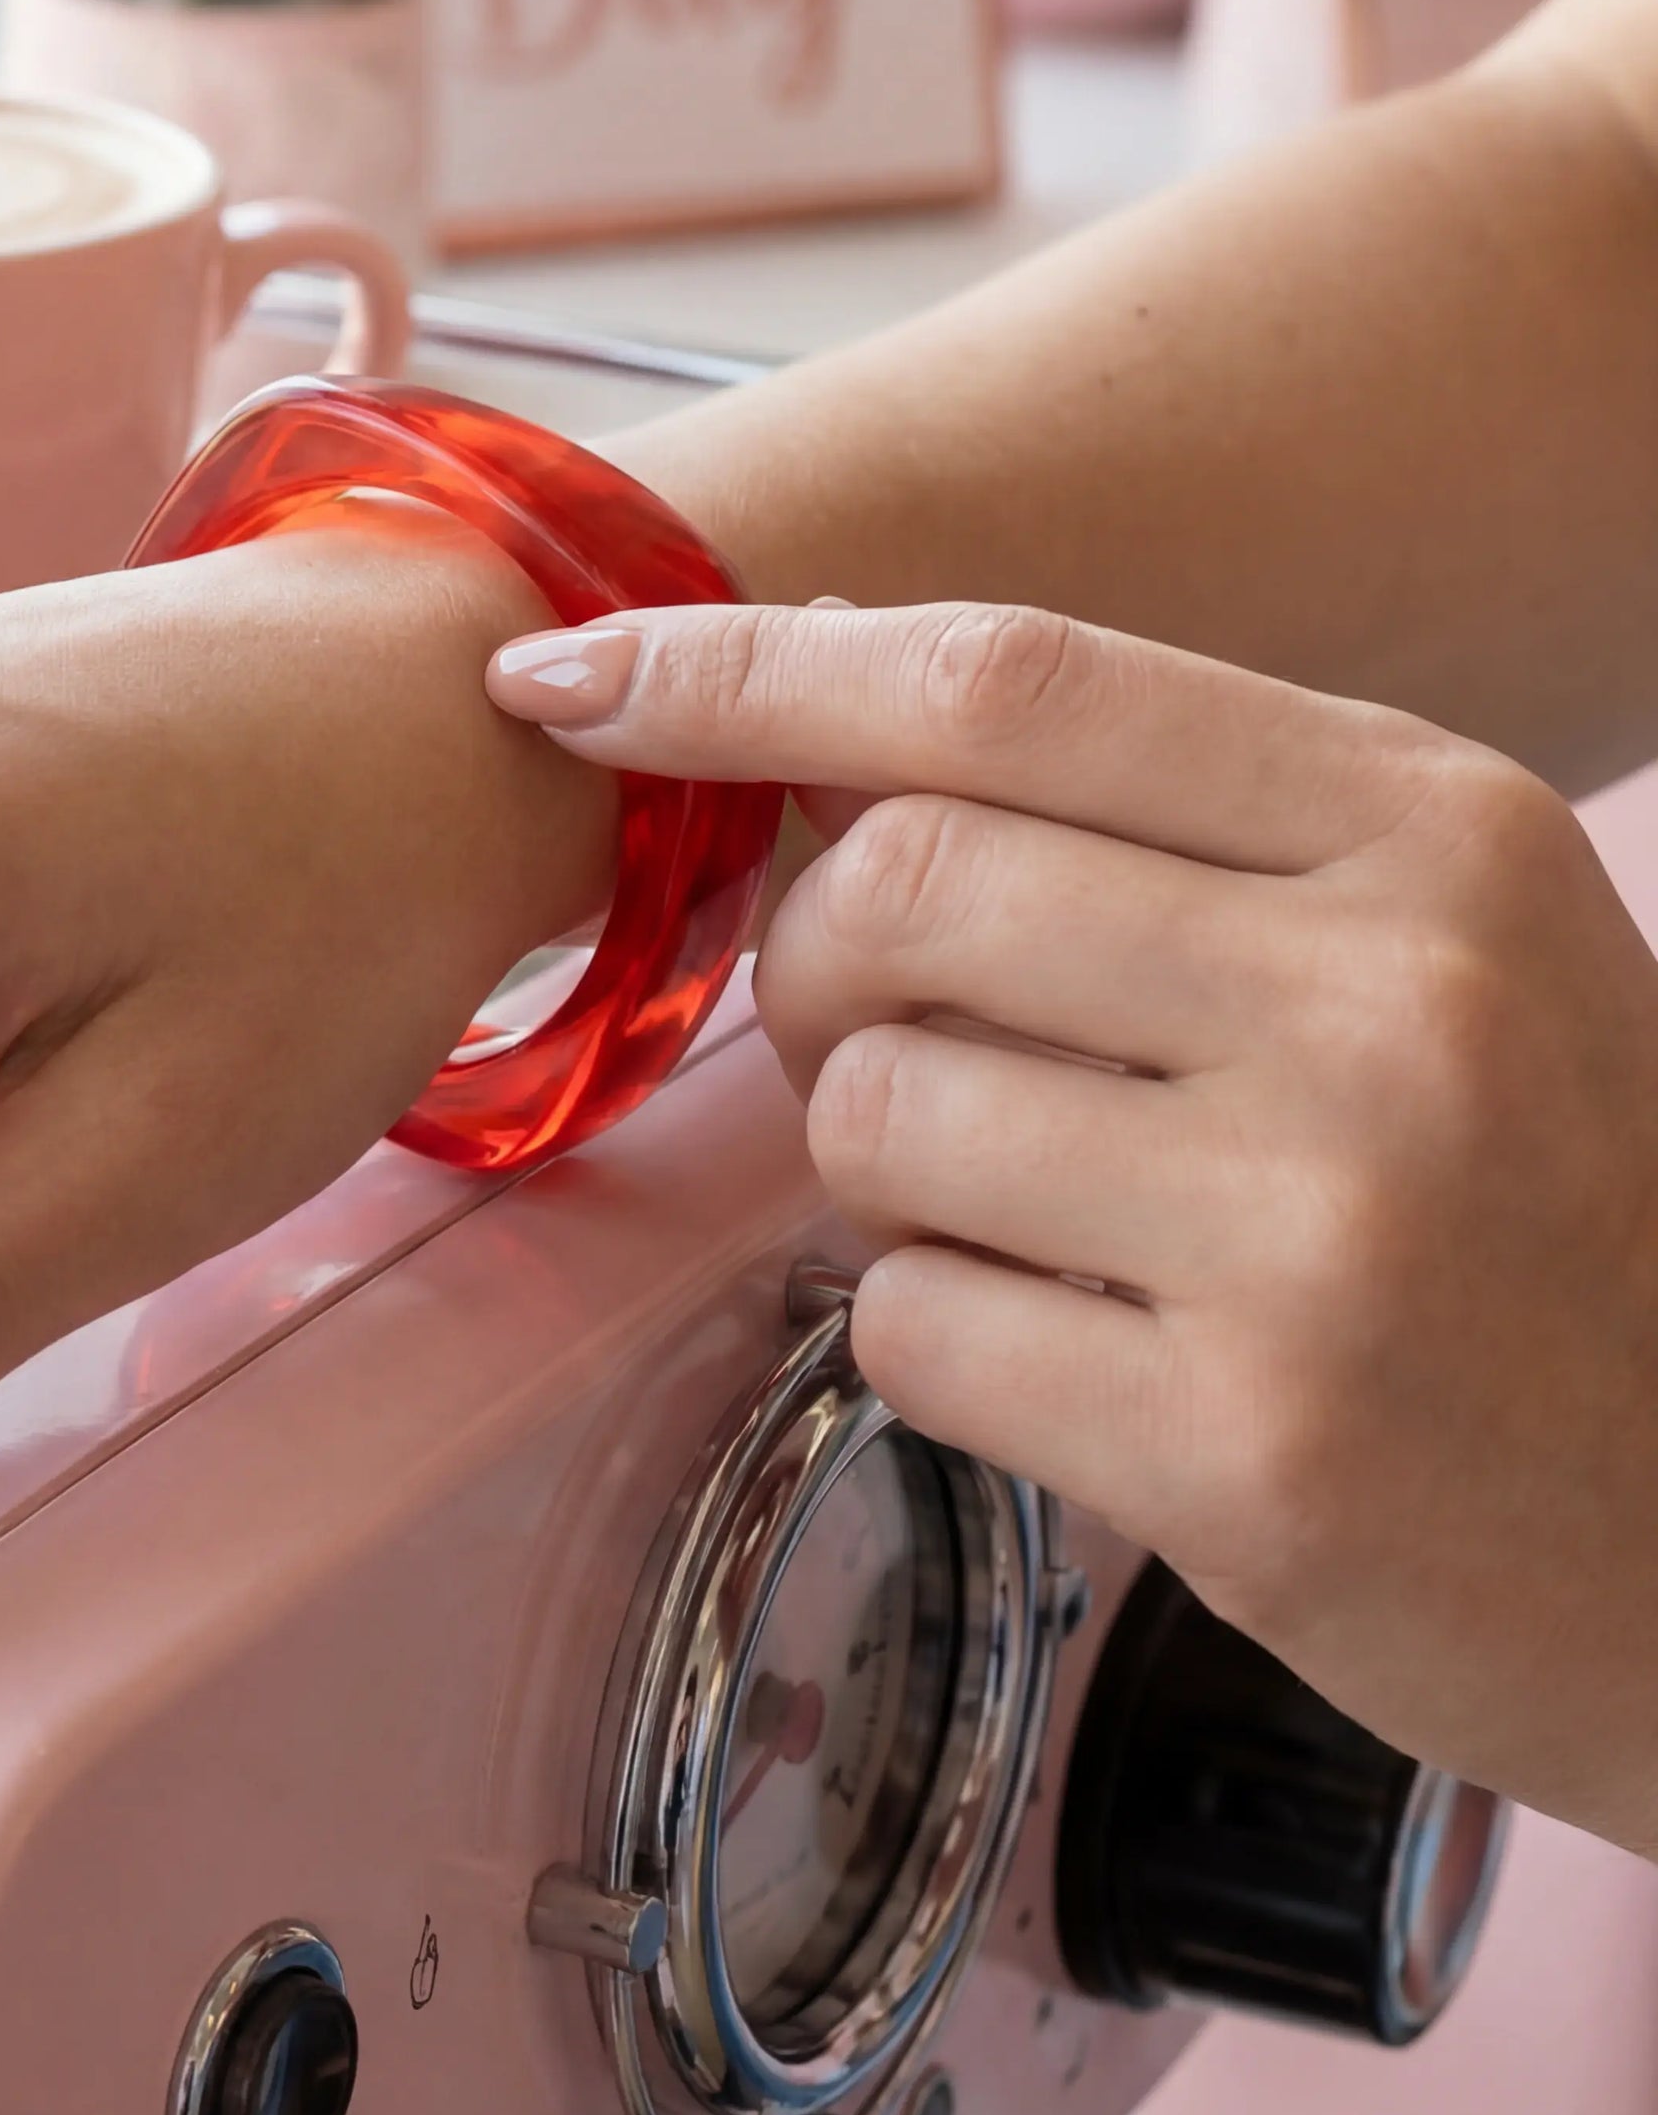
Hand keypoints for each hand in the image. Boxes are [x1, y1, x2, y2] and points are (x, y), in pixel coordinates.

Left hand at [493, 598, 1657, 1855]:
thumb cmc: (1543, 1211)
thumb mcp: (1430, 938)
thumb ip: (1152, 811)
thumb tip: (815, 678)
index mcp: (1427, 830)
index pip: (1004, 682)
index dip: (745, 666)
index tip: (570, 673)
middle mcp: (1390, 1001)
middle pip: (894, 887)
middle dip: (814, 969)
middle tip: (891, 1042)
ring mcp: (1322, 1230)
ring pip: (871, 1117)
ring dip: (889, 1179)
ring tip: (1051, 1229)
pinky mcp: (1250, 1448)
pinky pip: (910, 1327)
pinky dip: (944, 1341)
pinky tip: (1095, 1367)